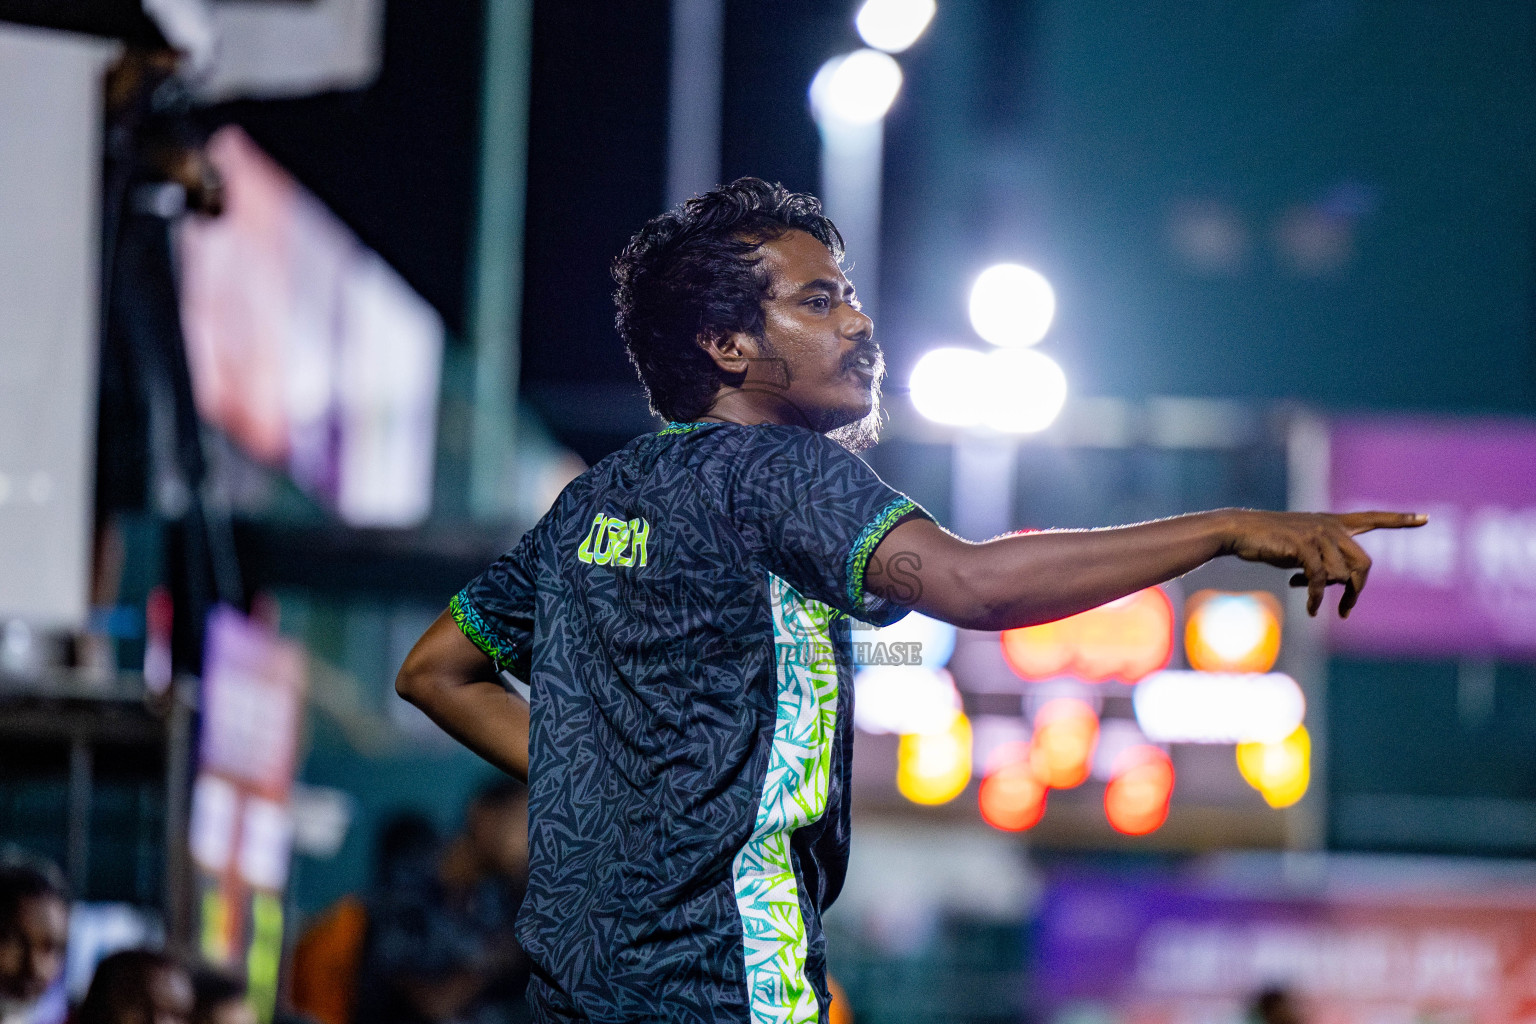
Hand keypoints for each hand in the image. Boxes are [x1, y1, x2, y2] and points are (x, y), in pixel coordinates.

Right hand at [1223, 510, 1427, 617]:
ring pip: (1341, 574)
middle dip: (1357, 590)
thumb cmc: (1268, 541)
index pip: (1372, 518)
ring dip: (1328, 593)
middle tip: (1346, 610)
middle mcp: (1330, 525)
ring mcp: (1318, 534)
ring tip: (1309, 596)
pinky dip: (1317, 599)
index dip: (1399, 519)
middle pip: (1364, 563)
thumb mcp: (1302, 549)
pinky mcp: (1303, 546)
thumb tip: (1338, 583)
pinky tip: (1311, 610)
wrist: (1240, 531)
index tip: (1425, 518)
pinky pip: (1320, 580)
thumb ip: (1324, 559)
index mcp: (1332, 522)